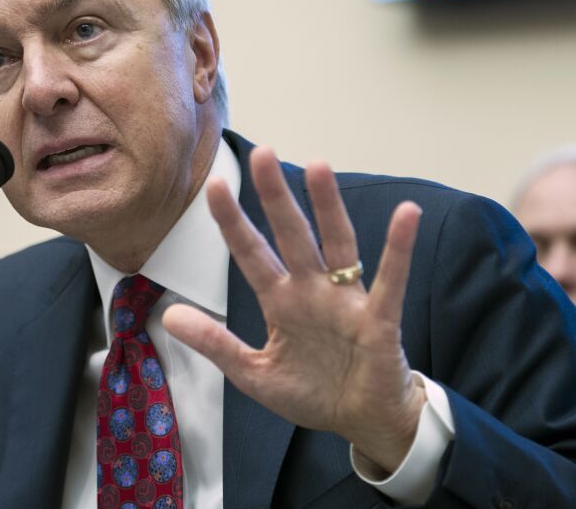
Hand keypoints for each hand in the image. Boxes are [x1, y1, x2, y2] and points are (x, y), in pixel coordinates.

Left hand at [163, 147, 424, 472]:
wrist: (362, 423)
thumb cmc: (312, 392)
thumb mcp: (253, 373)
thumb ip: (216, 344)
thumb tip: (169, 316)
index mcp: (281, 302)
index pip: (252, 254)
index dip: (233, 223)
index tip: (215, 187)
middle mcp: (312, 292)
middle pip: (291, 236)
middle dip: (276, 198)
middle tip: (261, 153)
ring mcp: (346, 302)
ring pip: (337, 244)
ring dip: (328, 207)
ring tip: (319, 167)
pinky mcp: (378, 320)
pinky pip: (390, 281)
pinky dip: (398, 249)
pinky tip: (405, 215)